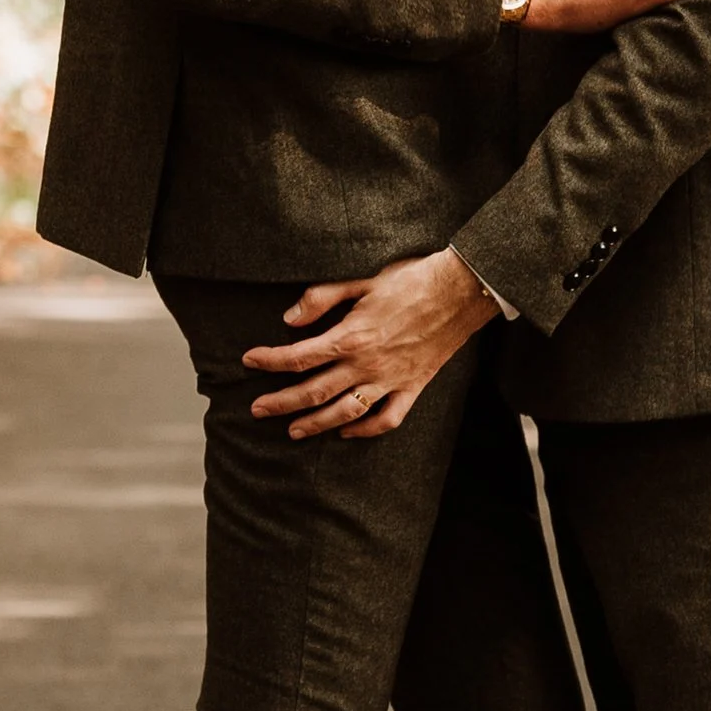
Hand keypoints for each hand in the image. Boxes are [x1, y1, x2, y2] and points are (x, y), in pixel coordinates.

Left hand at [244, 249, 496, 440]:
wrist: (461, 291)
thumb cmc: (411, 279)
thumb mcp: (362, 278)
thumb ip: (322, 298)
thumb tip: (289, 319)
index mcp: (351, 337)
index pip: (299, 357)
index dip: (269, 360)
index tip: (249, 360)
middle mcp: (367, 365)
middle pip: (314, 392)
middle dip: (281, 402)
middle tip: (257, 410)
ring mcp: (391, 380)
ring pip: (345, 412)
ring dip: (316, 424)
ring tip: (293, 431)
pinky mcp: (413, 387)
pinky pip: (387, 419)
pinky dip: (365, 430)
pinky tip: (347, 431)